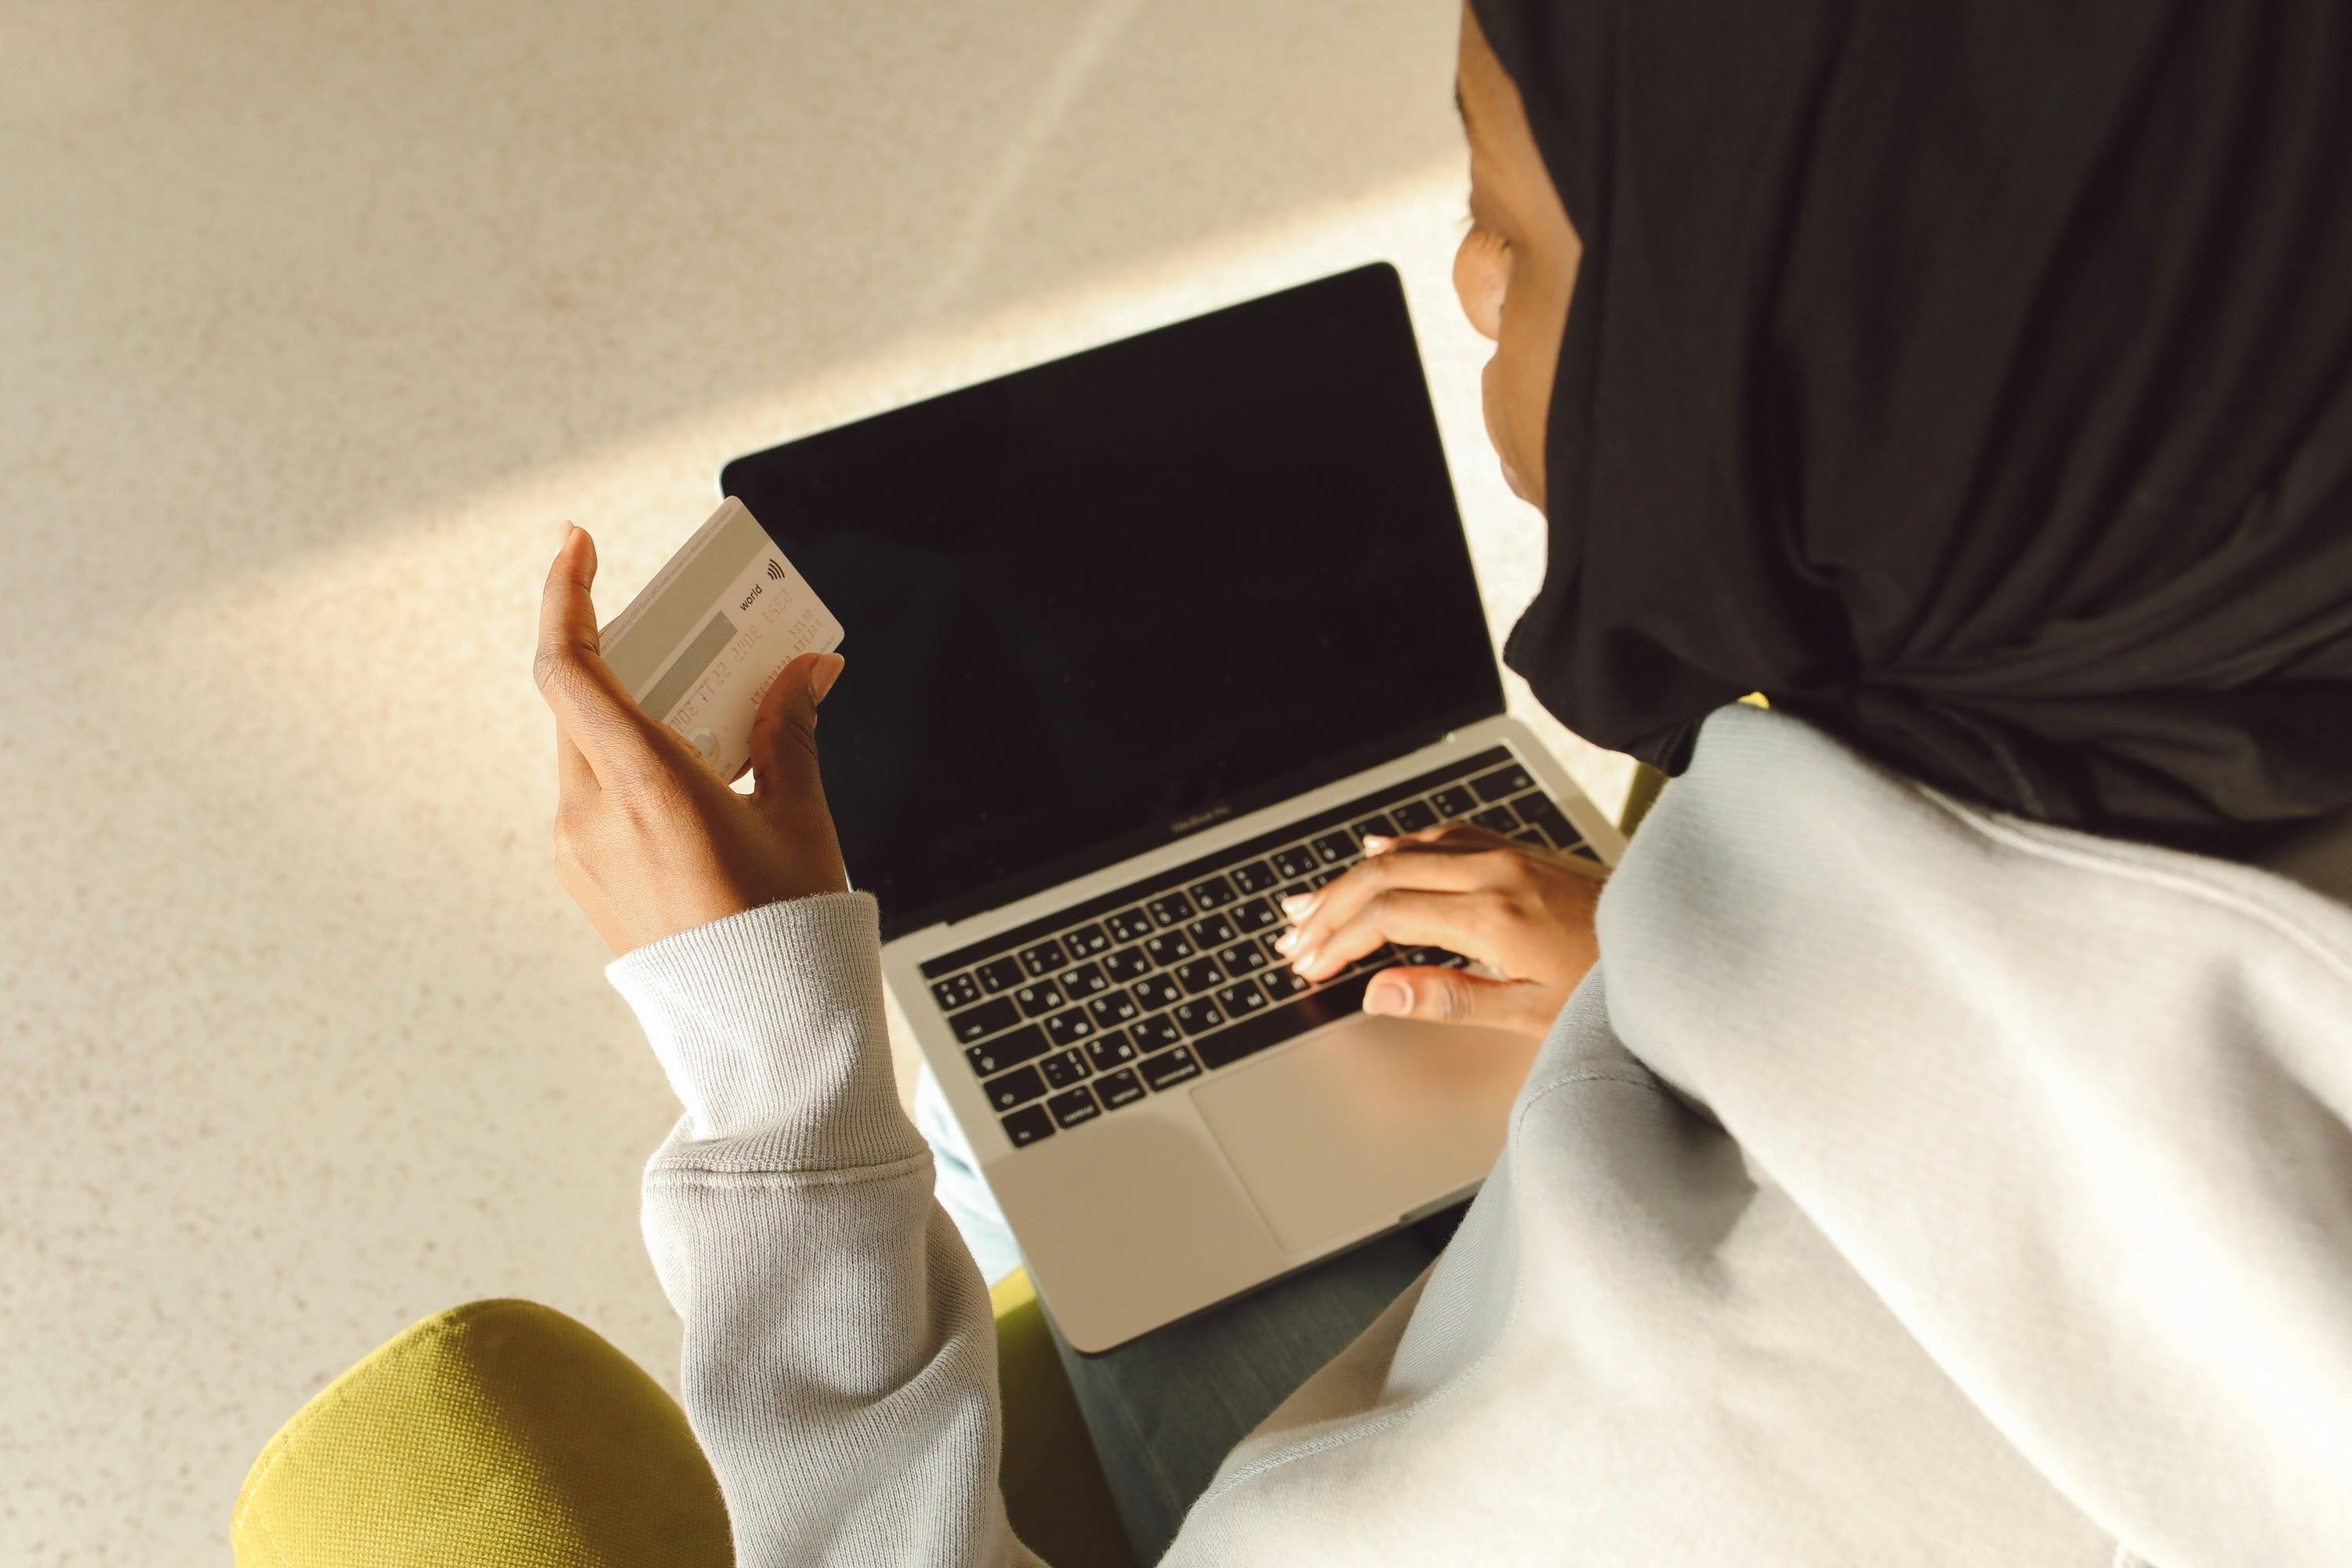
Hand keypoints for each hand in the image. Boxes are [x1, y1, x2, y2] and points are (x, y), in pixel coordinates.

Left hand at [535, 522, 849, 955]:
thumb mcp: (798, 820)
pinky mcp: (587, 879)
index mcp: (643, 788)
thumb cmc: (783, 935)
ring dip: (634, 711)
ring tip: (706, 708)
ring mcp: (580, 851)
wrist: (761, 1040)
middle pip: (581, 698)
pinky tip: (694, 771)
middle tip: (684, 628)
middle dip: (626, 651)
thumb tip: (805, 671)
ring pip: (586, 746)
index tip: (577, 543)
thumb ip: (789, 732)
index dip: (563, 594)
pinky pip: (595, 793)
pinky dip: (633, 761)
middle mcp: (592, 815)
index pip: (568, 666)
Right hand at [1273, 823, 1602, 1036]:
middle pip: (1382, 874)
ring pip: (1405, 851)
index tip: (1308, 965)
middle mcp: (1492, 872)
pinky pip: (1441, 835)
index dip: (1338, 940)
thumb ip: (1450, 998)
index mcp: (1491, 915)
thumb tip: (1378, 993)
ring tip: (1310, 903)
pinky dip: (1397, 846)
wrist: (1673, 939)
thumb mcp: (1532, 1012)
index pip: (1387, 916)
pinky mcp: (1518, 850)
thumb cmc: (1610, 985)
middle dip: (1328, 907)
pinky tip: (1373, 850)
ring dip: (1351, 877)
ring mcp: (1504, 855)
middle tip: (1292, 937)